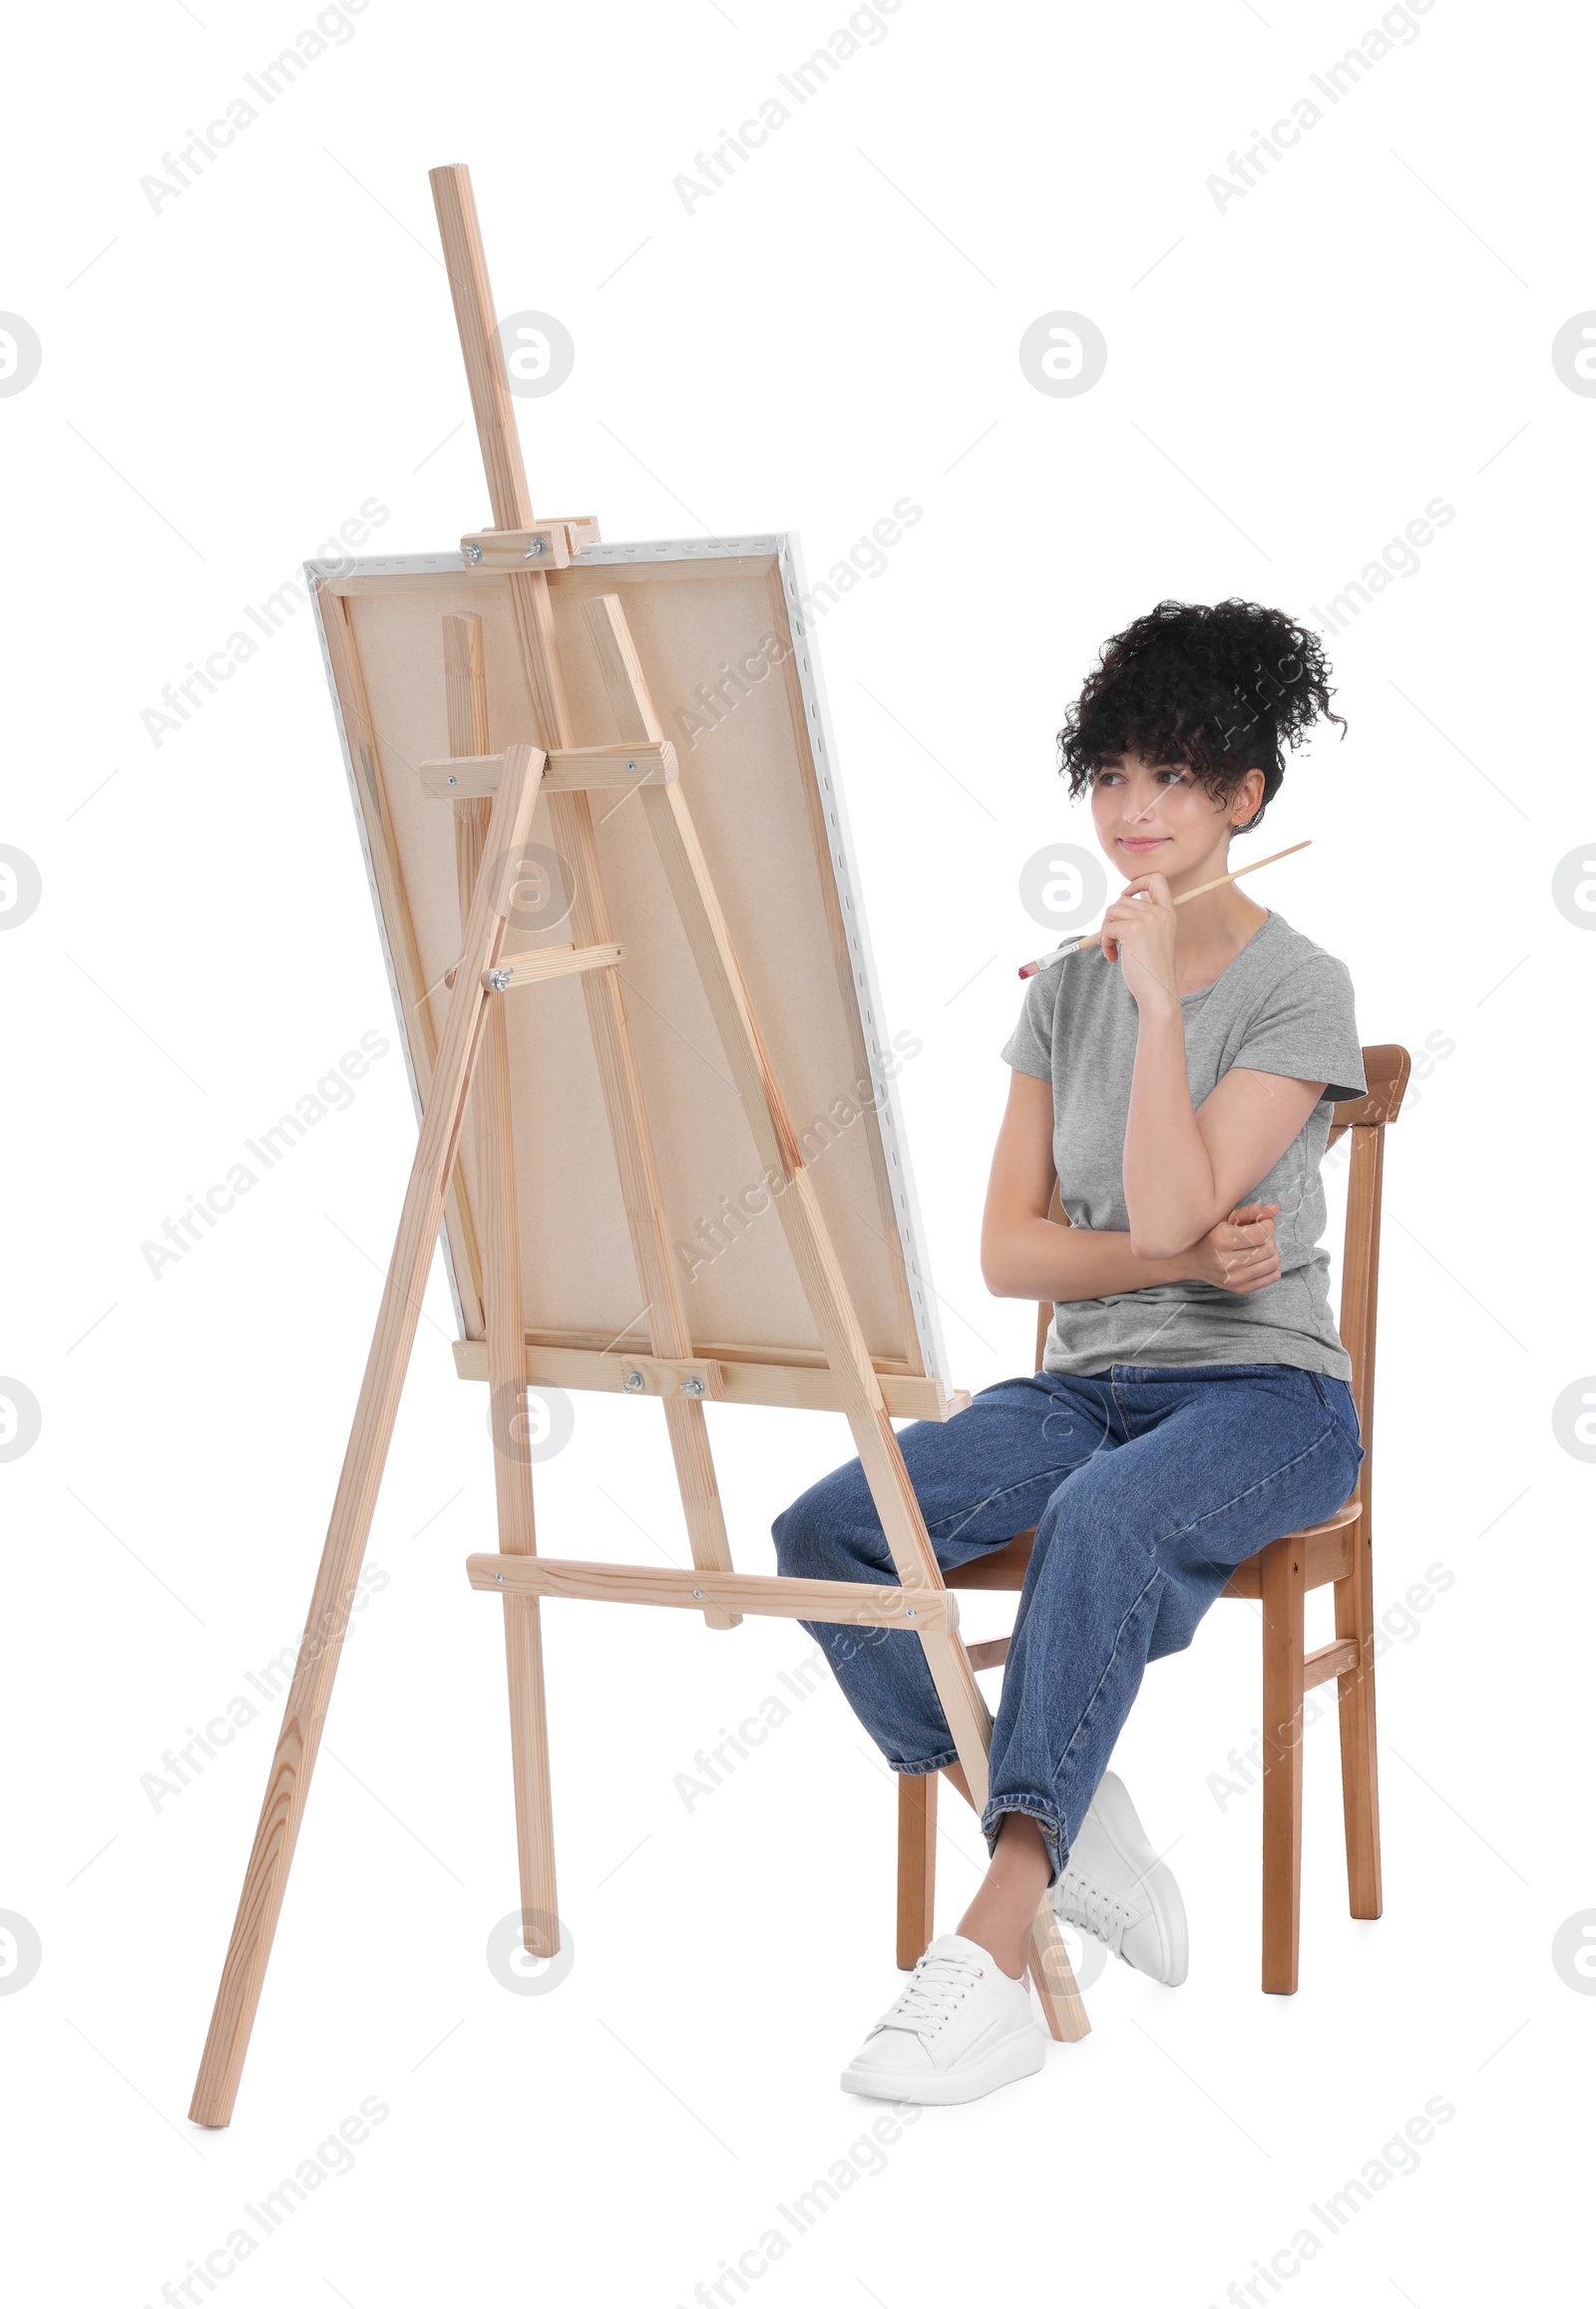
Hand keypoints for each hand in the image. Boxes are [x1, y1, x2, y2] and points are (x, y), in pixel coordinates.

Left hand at [1099, 871, 1178, 1007]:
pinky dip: (1105, 942)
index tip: (1126, 895)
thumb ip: (1143, 919)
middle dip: (1111, 919)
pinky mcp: (1133, 930)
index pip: (1157, 878)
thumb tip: (1118, 904)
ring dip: (1106, 931)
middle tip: (1112, 939)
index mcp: (1168, 913)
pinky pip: (1108, 927)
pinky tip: (1113, 957)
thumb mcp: (1154, 938)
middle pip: (1123, 899)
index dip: (1137, 882)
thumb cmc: (1152, 970)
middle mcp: (1160, 913)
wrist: (1158, 991)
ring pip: (1112, 910)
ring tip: (1112, 949)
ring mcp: (1147, 920)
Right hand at [1180, 1201, 1280, 1292]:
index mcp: (1221, 1239)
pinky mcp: (1240, 1289)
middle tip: (1259, 1234)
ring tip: (1259, 1246)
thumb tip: (1277, 1208)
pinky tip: (1260, 1259)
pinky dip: (1272, 1266)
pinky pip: (1272, 1277)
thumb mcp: (1227, 1217)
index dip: (1268, 1224)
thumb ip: (1252, 1210)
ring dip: (1272, 1252)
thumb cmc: (1211, 1234)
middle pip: (1270, 1248)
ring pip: (1274, 1263)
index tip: (1262, 1222)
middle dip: (1270, 1238)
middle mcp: (1225, 1262)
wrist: (1191, 1260)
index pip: (1263, 1233)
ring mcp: (1233, 1278)